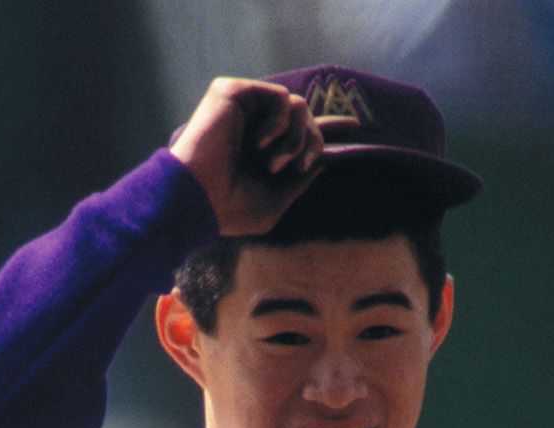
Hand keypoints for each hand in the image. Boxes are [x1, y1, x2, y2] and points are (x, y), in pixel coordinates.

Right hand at [168, 78, 323, 236]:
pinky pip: (280, 97)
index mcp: (265, 150)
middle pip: (307, 118)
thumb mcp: (273, 205)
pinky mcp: (234, 92)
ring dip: (294, 138)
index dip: (330, 127)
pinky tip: (259, 143)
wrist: (198, 198)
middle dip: (311, 143)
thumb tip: (322, 163)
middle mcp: (256, 126)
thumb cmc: (229, 210)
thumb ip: (298, 183)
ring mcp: (246, 107)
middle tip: (295, 166)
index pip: (302, 131)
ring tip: (271, 161)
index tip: (355, 125)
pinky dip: (278, 124)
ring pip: (298, 105)